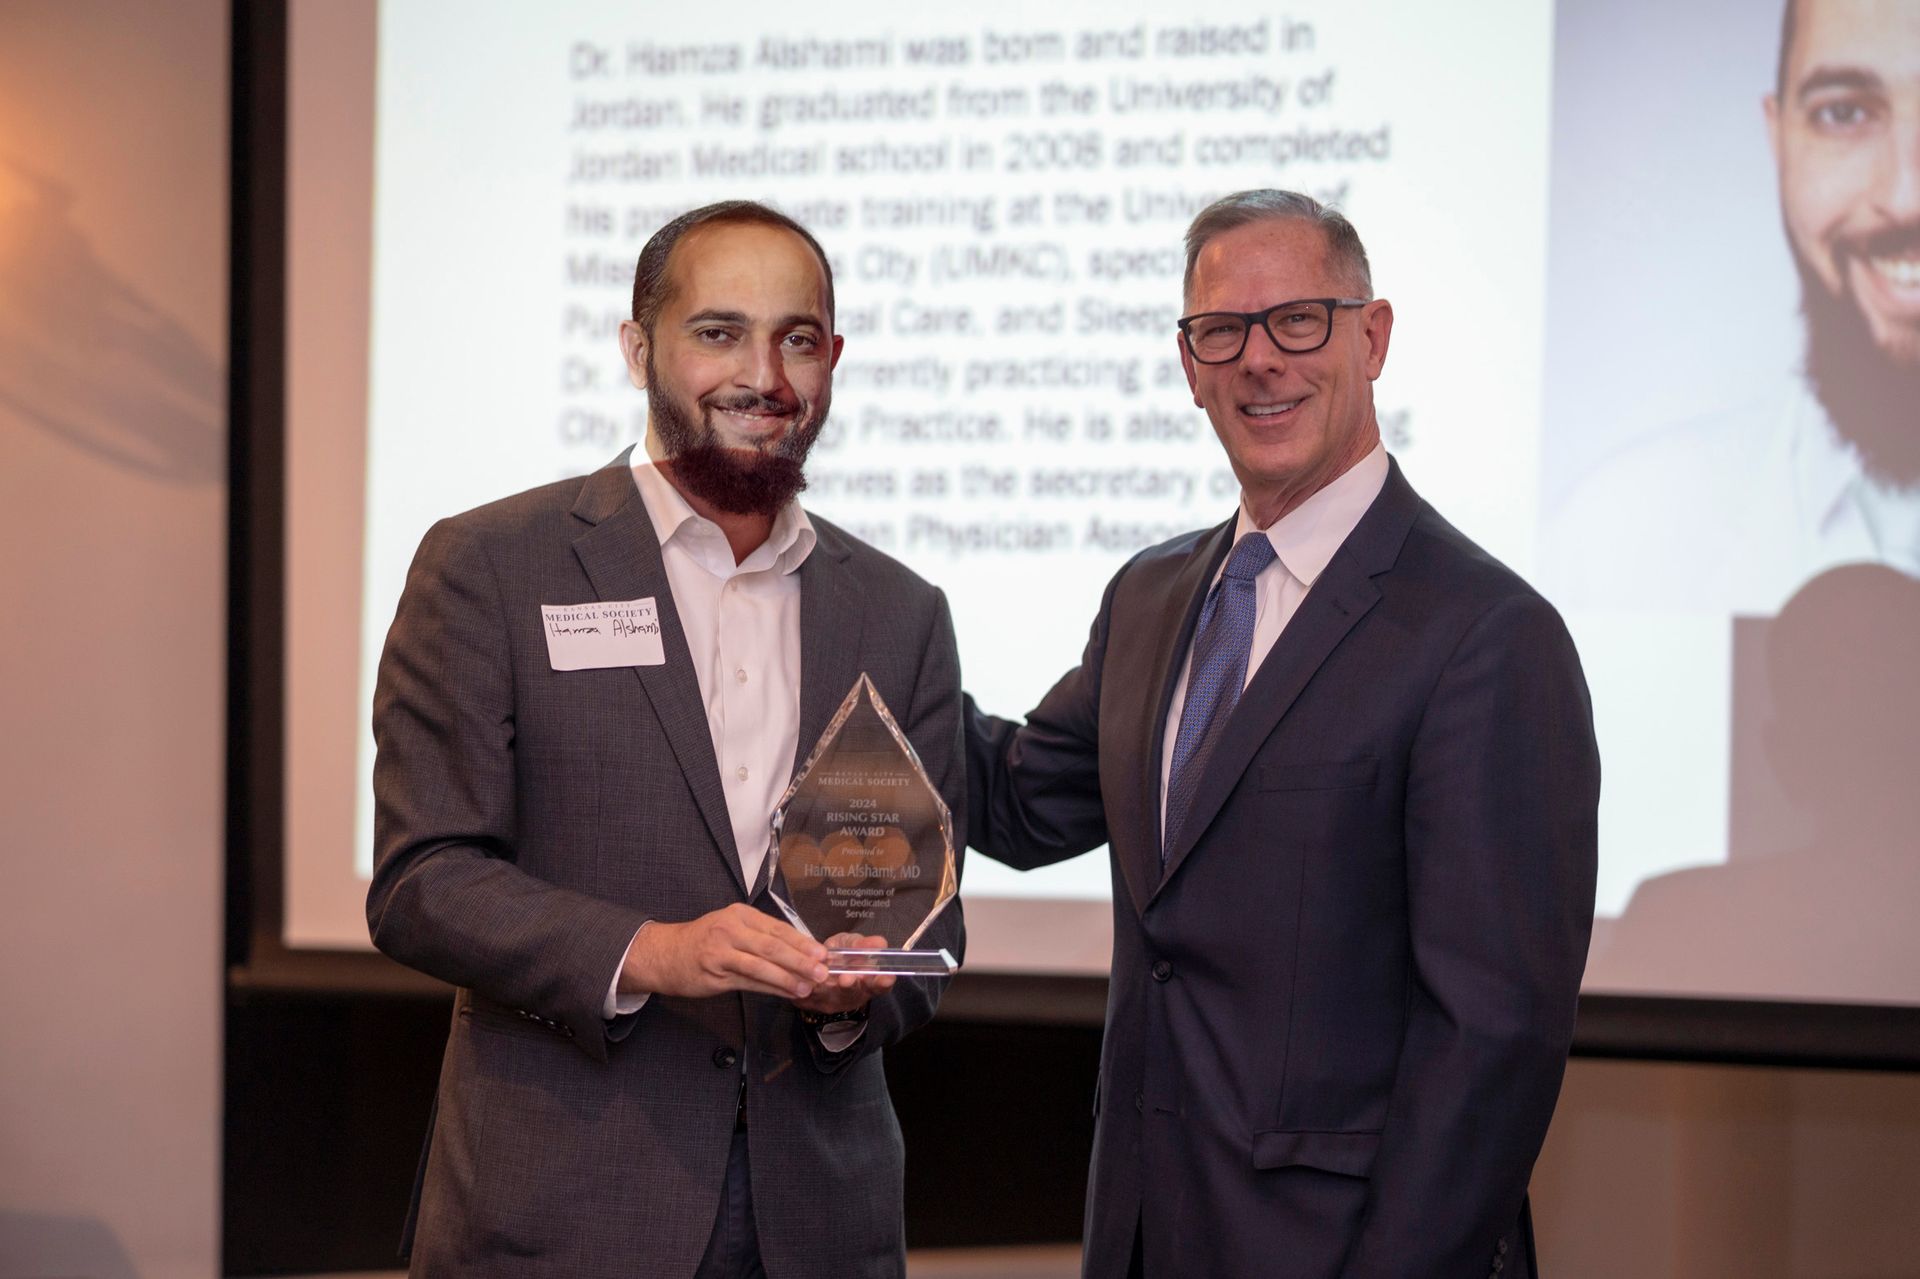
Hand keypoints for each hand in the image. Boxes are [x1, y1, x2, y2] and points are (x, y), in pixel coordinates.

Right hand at [620, 904, 828, 999]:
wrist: (664, 954)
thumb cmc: (703, 941)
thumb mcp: (731, 927)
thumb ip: (761, 935)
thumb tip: (799, 950)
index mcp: (740, 915)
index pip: (778, 928)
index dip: (802, 942)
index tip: (823, 952)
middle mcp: (731, 930)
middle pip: (773, 946)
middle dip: (801, 960)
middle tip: (822, 970)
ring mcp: (721, 953)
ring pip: (762, 965)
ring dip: (788, 977)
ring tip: (808, 986)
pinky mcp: (715, 975)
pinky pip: (749, 982)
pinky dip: (771, 989)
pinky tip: (787, 993)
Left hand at [792, 933, 894, 1014]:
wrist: (814, 967)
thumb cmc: (839, 955)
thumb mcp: (851, 944)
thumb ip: (862, 944)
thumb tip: (879, 942)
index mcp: (868, 982)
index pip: (880, 986)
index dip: (883, 983)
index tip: (886, 978)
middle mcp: (852, 995)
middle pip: (854, 993)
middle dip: (850, 986)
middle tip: (847, 978)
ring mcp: (832, 1002)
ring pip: (829, 995)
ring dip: (826, 987)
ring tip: (822, 976)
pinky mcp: (812, 1003)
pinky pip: (807, 994)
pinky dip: (807, 984)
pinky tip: (804, 977)